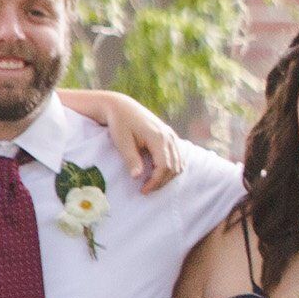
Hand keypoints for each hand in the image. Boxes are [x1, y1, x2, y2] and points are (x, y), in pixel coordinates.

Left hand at [66, 90, 182, 190]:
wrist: (121, 106)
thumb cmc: (119, 123)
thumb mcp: (122, 142)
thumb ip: (131, 159)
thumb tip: (137, 177)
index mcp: (158, 137)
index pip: (164, 166)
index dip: (155, 182)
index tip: (143, 191)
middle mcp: (169, 136)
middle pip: (174, 167)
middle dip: (161, 182)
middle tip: (146, 190)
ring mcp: (171, 135)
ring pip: (179, 163)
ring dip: (168, 176)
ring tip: (152, 183)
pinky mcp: (170, 136)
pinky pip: (179, 156)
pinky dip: (173, 167)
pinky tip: (161, 173)